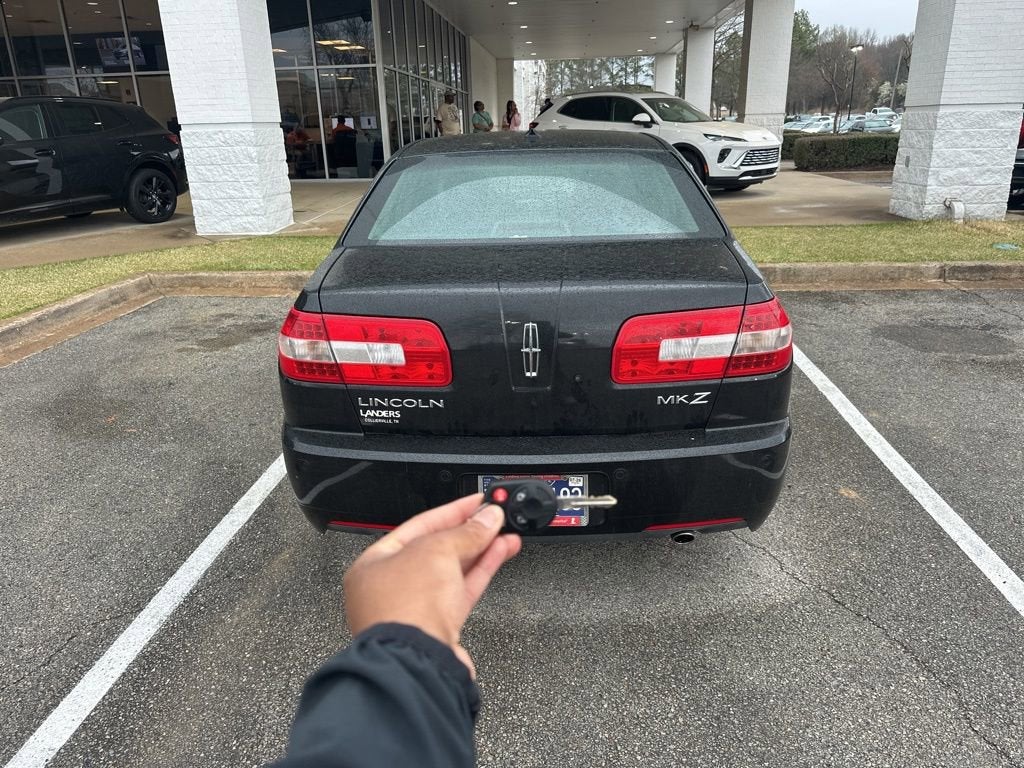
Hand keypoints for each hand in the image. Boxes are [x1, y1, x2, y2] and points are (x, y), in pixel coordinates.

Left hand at [344, 494, 521, 676]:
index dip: (452, 511)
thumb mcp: (436, 552)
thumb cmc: (404, 611)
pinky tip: (499, 555)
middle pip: (437, 549)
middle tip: (494, 517)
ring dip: (481, 550)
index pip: (419, 526)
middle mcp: (391, 588)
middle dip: (469, 532)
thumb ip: (465, 532)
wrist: (416, 663)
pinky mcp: (438, 628)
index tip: (477, 502)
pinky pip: (462, 592)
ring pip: (453, 571)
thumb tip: (487, 519)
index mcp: (374, 564)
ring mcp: (415, 610)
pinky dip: (481, 571)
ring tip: (506, 534)